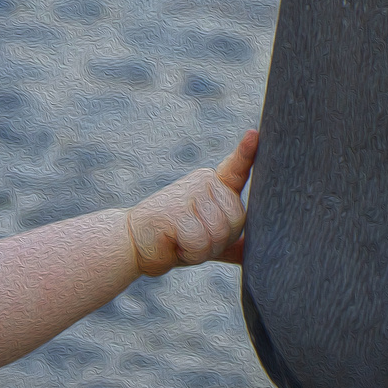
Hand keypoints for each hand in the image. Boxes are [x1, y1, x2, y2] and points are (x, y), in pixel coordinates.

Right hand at [126, 130, 257, 276]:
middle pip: (237, 220)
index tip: (254, 134)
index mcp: (215, 185)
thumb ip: (230, 241)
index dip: (247, 153)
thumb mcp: (206, 239)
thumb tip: (254, 249)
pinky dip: (188, 253)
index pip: (237, 168)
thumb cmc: (173, 240)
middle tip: (192, 238)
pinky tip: (172, 243)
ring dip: (202, 250)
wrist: (132, 243)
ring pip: (219, 233)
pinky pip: (199, 242)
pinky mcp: (176, 209)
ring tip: (181, 240)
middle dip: (219, 241)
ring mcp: (190, 192)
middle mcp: (205, 182)